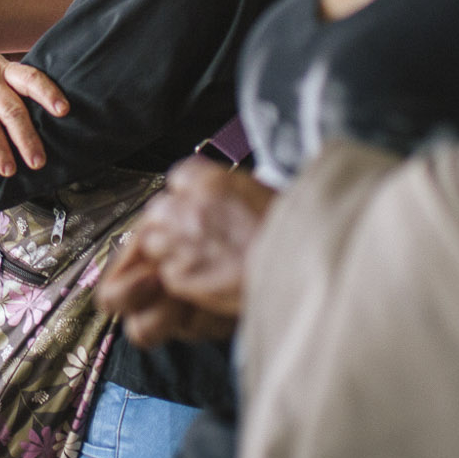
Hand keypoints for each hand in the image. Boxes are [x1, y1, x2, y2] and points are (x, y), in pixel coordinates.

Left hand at [95, 156, 275, 344]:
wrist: (302, 266)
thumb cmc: (293, 232)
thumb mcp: (260, 191)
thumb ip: (227, 190)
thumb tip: (216, 194)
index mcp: (209, 181)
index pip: (179, 178)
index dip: (188, 194)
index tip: (198, 205)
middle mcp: (189, 208)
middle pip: (160, 210)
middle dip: (173, 223)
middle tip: (199, 237)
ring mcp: (181, 242)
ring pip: (155, 242)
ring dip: (173, 251)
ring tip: (206, 260)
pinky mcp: (180, 276)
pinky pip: (169, 275)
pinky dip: (183, 279)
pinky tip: (211, 279)